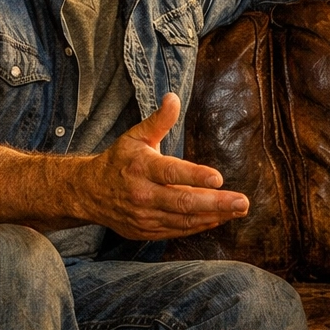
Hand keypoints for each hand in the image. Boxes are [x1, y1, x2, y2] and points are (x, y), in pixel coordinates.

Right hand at [74, 93, 248, 239]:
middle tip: (242, 202)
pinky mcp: (146, 231)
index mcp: (141, 168)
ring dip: (213, 216)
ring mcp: (144, 216)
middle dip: (215, 203)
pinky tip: (218, 219)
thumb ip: (159, 121)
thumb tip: (174, 98)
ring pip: (183, 220)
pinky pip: (177, 231)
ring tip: (237, 210)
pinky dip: (199, 226)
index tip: (219, 178)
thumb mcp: (135, 136)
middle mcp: (143, 194)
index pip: (172, 172)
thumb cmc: (119, 160)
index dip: (195, 176)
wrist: (88, 193)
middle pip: (183, 201)